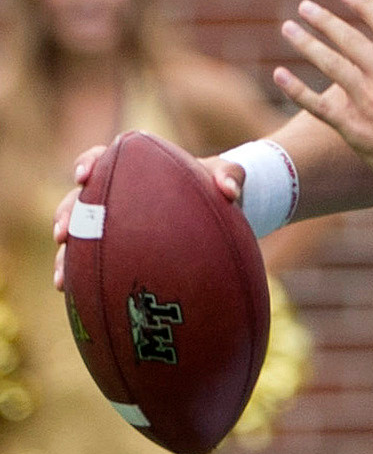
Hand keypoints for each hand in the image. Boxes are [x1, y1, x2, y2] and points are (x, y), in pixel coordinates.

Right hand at [50, 143, 245, 287]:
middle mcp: (115, 194)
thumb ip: (230, 175)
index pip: (102, 157)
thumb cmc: (218, 187)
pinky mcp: (116, 248)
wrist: (222, 212)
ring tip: (62, 278)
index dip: (87, 163)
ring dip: (66, 255)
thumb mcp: (229, 176)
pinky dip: (80, 276)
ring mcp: (111, 222)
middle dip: (66, 215)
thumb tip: (229, 192)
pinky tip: (72, 295)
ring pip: (78, 235)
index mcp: (135, 167)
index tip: (83, 176)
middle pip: (79, 200)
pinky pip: (91, 261)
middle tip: (62, 232)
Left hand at [275, 0, 372, 199]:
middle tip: (306, 7)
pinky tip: (279, 74)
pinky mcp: (354, 127)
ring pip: (330, 64)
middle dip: (325, 20)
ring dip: (306, 43)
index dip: (362, 5)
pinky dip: (296, 88)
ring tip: (289, 29)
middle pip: (350, 39)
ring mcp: (370, 102)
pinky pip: (318, 104)